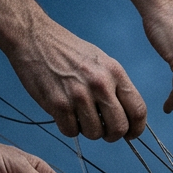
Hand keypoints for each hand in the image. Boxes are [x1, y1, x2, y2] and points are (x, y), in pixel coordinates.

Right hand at [7, 18, 146, 140]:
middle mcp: (100, 84)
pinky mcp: (58, 103)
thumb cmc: (69, 51)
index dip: (136, 129)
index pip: (138, 111)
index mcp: (115, 73)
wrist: (34, 37)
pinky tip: (65, 114)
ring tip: (80, 116)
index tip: (130, 134)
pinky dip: (68, 128)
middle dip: (112, 135)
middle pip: (119, 128)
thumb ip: (117, 88)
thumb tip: (128, 117)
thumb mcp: (102, 62)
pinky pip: (71, 131)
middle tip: (103, 131)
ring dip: (88, 131)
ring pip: (95, 133)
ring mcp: (79, 95)